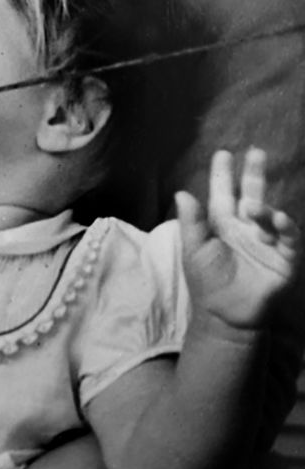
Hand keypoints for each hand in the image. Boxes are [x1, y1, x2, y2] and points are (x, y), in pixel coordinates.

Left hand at [177, 148, 298, 331]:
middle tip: (256, 152)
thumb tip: (182, 192)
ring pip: (269, 216)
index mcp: (223, 225)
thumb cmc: (207, 282)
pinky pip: (288, 239)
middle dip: (254, 175)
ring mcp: (267, 242)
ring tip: (255, 207)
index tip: (223, 154)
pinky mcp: (284, 259)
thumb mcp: (194, 249)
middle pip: (252, 195)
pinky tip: (277, 220)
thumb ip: (191, 222)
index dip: (224, 176)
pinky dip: (284, 228)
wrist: (225, 316)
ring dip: (264, 208)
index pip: (224, 195)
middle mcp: (247, 228)